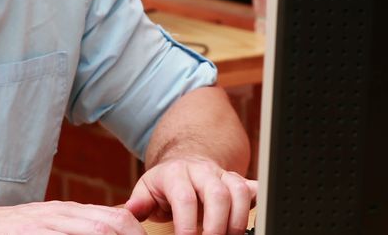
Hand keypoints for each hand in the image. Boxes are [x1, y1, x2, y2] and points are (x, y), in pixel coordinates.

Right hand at [0, 200, 145, 234]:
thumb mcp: (44, 223)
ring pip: (96, 229)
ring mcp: (45, 226)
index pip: (114, 216)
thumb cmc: (6, 232)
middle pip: (111, 222)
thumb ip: (72, 226)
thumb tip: (108, 226)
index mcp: (65, 212)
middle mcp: (59, 216)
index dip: (135, 231)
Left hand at [123, 157, 256, 234]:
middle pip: (217, 194)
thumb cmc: (166, 184)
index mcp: (176, 173)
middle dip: (217, 225)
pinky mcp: (239, 181)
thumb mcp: (147, 189)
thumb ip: (139, 202)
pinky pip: (254, 188)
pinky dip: (256, 205)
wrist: (187, 162)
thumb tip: (131, 210)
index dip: (187, 225)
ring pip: (238, 191)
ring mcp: (223, 175)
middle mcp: (203, 171)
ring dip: (237, 220)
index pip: (185, 198)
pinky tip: (250, 223)